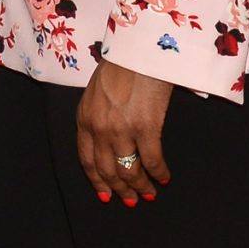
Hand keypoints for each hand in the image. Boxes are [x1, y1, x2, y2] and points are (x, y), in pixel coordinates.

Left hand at [77, 57, 172, 203]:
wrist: (139, 47)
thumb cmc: (121, 64)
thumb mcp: (97, 91)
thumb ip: (98, 116)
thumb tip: (110, 139)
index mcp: (84, 119)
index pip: (86, 160)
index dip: (97, 182)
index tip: (106, 195)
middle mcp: (99, 128)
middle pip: (107, 171)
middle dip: (120, 190)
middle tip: (131, 200)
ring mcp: (121, 130)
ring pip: (129, 171)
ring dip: (140, 186)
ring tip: (149, 193)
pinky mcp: (145, 127)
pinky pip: (151, 160)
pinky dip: (158, 173)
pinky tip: (164, 178)